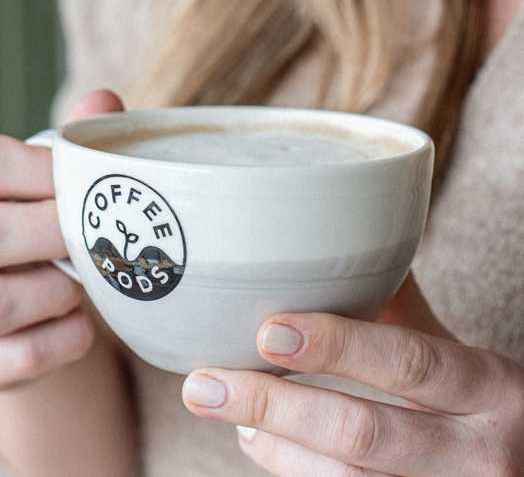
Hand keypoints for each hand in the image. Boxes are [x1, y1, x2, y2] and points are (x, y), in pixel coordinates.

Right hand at [0, 90, 122, 389]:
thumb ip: (76, 139)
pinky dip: (61, 342)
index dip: (42, 171)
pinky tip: (79, 323)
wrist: (18, 299)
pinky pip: (11, 360)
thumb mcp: (50, 175)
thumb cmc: (36, 219)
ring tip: (81, 281)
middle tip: (93, 234)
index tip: (83, 182)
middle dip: (51, 234)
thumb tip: (104, 102)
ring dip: (56, 292)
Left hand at [182, 277, 523, 475]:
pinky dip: (289, 467)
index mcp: (490, 387)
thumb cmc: (479, 395)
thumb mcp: (456, 349)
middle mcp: (479, 453)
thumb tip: (334, 241)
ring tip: (221, 403)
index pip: (410, 362)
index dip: (339, 346)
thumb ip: (399, 305)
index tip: (267, 330)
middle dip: (275, 406)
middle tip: (205, 383)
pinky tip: (255, 438)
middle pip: (364, 431)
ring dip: (271, 442)